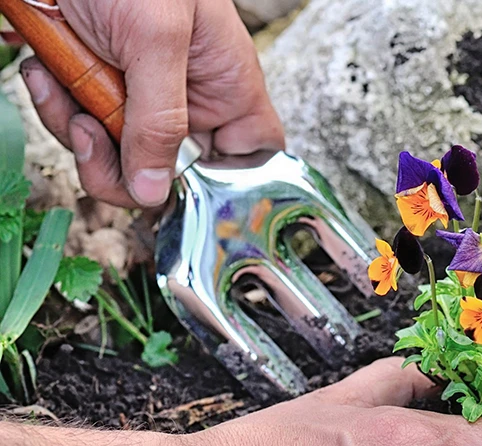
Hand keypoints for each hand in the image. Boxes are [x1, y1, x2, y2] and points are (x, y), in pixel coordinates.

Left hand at [19, 0, 284, 207]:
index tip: (182, 183)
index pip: (254, 152)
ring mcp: (143, 97)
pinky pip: (82, 128)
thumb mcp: (155, 38)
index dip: (229, 180)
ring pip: (120, 156)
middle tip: (92, 130)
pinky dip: (56, 106)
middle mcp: (190, 99)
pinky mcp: (101, 90)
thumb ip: (159, 119)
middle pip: (172, 171)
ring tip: (60, 81)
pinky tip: (46, 70)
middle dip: (123, 163)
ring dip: (77, 129)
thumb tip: (154, 191)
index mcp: (227, 86)